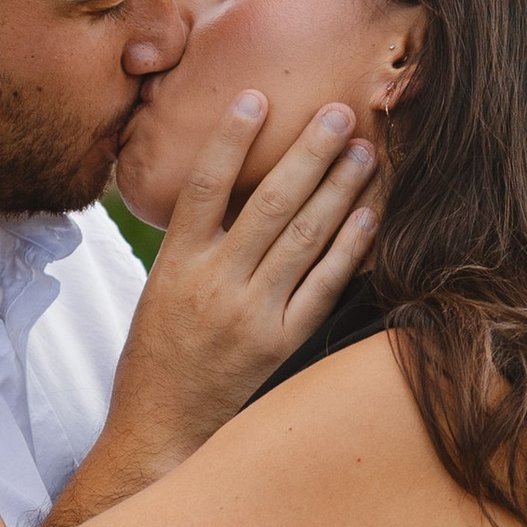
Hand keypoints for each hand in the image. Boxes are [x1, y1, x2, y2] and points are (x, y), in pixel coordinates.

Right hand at [93, 96, 378, 486]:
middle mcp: (214, 284)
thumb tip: (235, 187)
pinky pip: (322, 287)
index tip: (257, 96)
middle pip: (269, 203)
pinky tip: (368, 215)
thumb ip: (195, 243)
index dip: (230, 138)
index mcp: (176, 264)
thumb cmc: (157, 356)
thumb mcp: (159, 290)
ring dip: (338, 189)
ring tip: (364, 151)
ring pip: (304, 238)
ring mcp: (251, 315)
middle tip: (339, 112)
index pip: (205, 186)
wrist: (159, 430)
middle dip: (309, 153)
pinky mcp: (280, 344)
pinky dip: (347, 248)